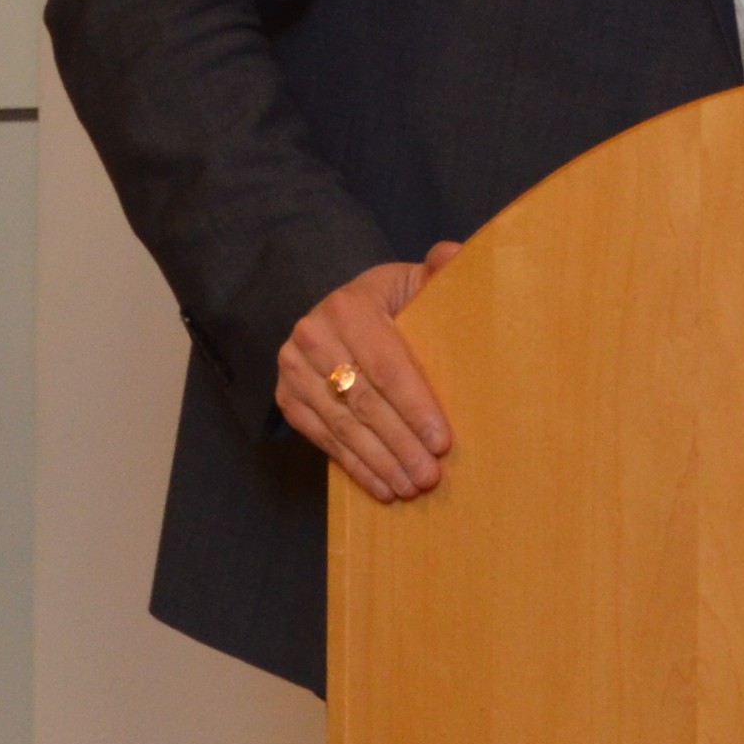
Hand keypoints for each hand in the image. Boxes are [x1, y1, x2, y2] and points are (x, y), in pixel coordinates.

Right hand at [276, 241, 464, 501]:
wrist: (341, 313)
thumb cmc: (392, 302)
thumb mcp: (414, 283)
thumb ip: (438, 273)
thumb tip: (455, 255)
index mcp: (349, 306)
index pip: (386, 365)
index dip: (415, 406)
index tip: (442, 441)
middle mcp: (312, 336)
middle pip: (364, 402)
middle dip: (400, 444)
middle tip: (430, 477)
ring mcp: (293, 370)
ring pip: (343, 425)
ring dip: (379, 462)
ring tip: (412, 488)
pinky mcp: (288, 398)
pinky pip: (323, 439)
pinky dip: (355, 466)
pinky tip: (382, 487)